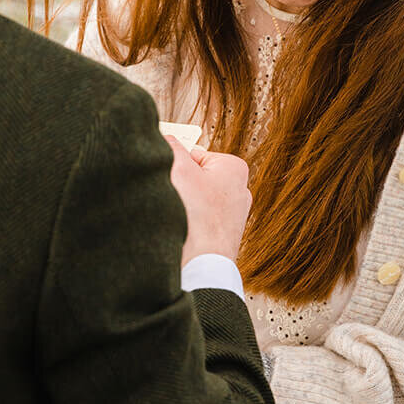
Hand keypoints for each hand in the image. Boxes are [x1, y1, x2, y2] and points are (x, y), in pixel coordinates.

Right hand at [167, 139, 251, 265]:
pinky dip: (187, 223)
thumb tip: (165, 138)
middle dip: (179, 185)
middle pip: (194, 177)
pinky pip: (197, 221)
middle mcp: (238, 191)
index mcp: (234, 169)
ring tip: (180, 216)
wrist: (202, 265)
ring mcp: (231, 216)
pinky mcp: (222, 235)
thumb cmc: (198, 219)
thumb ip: (171, 146)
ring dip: (181, 206)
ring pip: (194, 200)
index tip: (170, 176)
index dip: (175, 165)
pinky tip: (184, 231)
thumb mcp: (179, 168)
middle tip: (174, 197)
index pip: (193, 154)